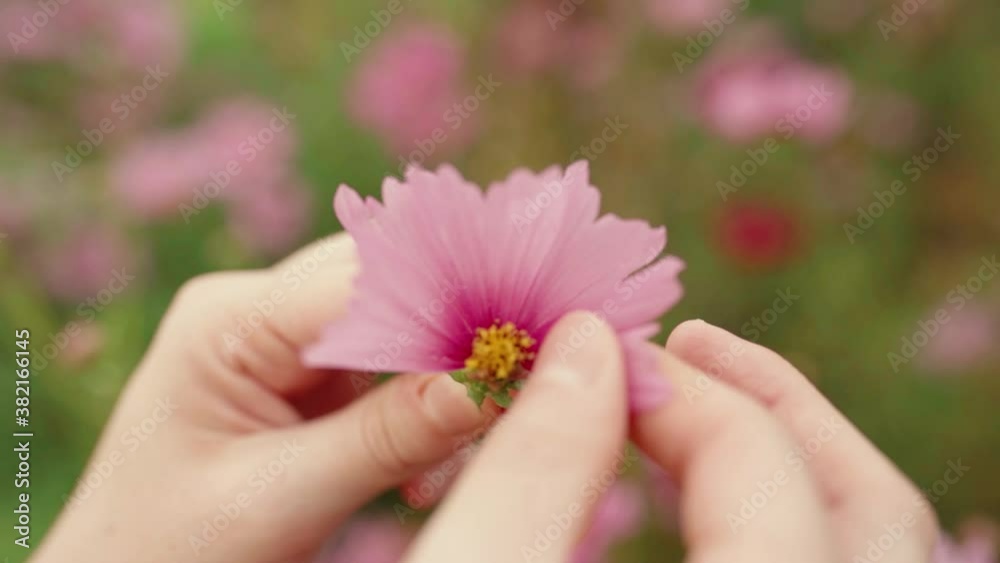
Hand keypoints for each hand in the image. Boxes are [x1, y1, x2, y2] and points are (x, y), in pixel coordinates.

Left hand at [34, 234, 495, 562]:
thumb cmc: (166, 549)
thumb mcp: (278, 499)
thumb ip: (390, 435)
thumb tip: (495, 379)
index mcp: (229, 320)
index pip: (365, 277)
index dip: (455, 295)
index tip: (533, 328)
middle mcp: (260, 313)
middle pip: (392, 287)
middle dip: (463, 331)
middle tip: (529, 377)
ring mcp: (287, 346)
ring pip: (403, 329)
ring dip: (449, 381)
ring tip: (468, 451)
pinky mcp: (310, 384)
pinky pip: (394, 375)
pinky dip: (428, 415)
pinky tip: (425, 480)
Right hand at [405, 319, 938, 562]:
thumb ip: (532, 471)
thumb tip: (588, 343)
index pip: (765, 483)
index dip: (683, 396)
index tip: (596, 352)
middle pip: (872, 515)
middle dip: (774, 406)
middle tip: (685, 344)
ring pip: (868, 546)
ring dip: (788, 455)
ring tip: (701, 397)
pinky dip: (780, 513)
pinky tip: (708, 492)